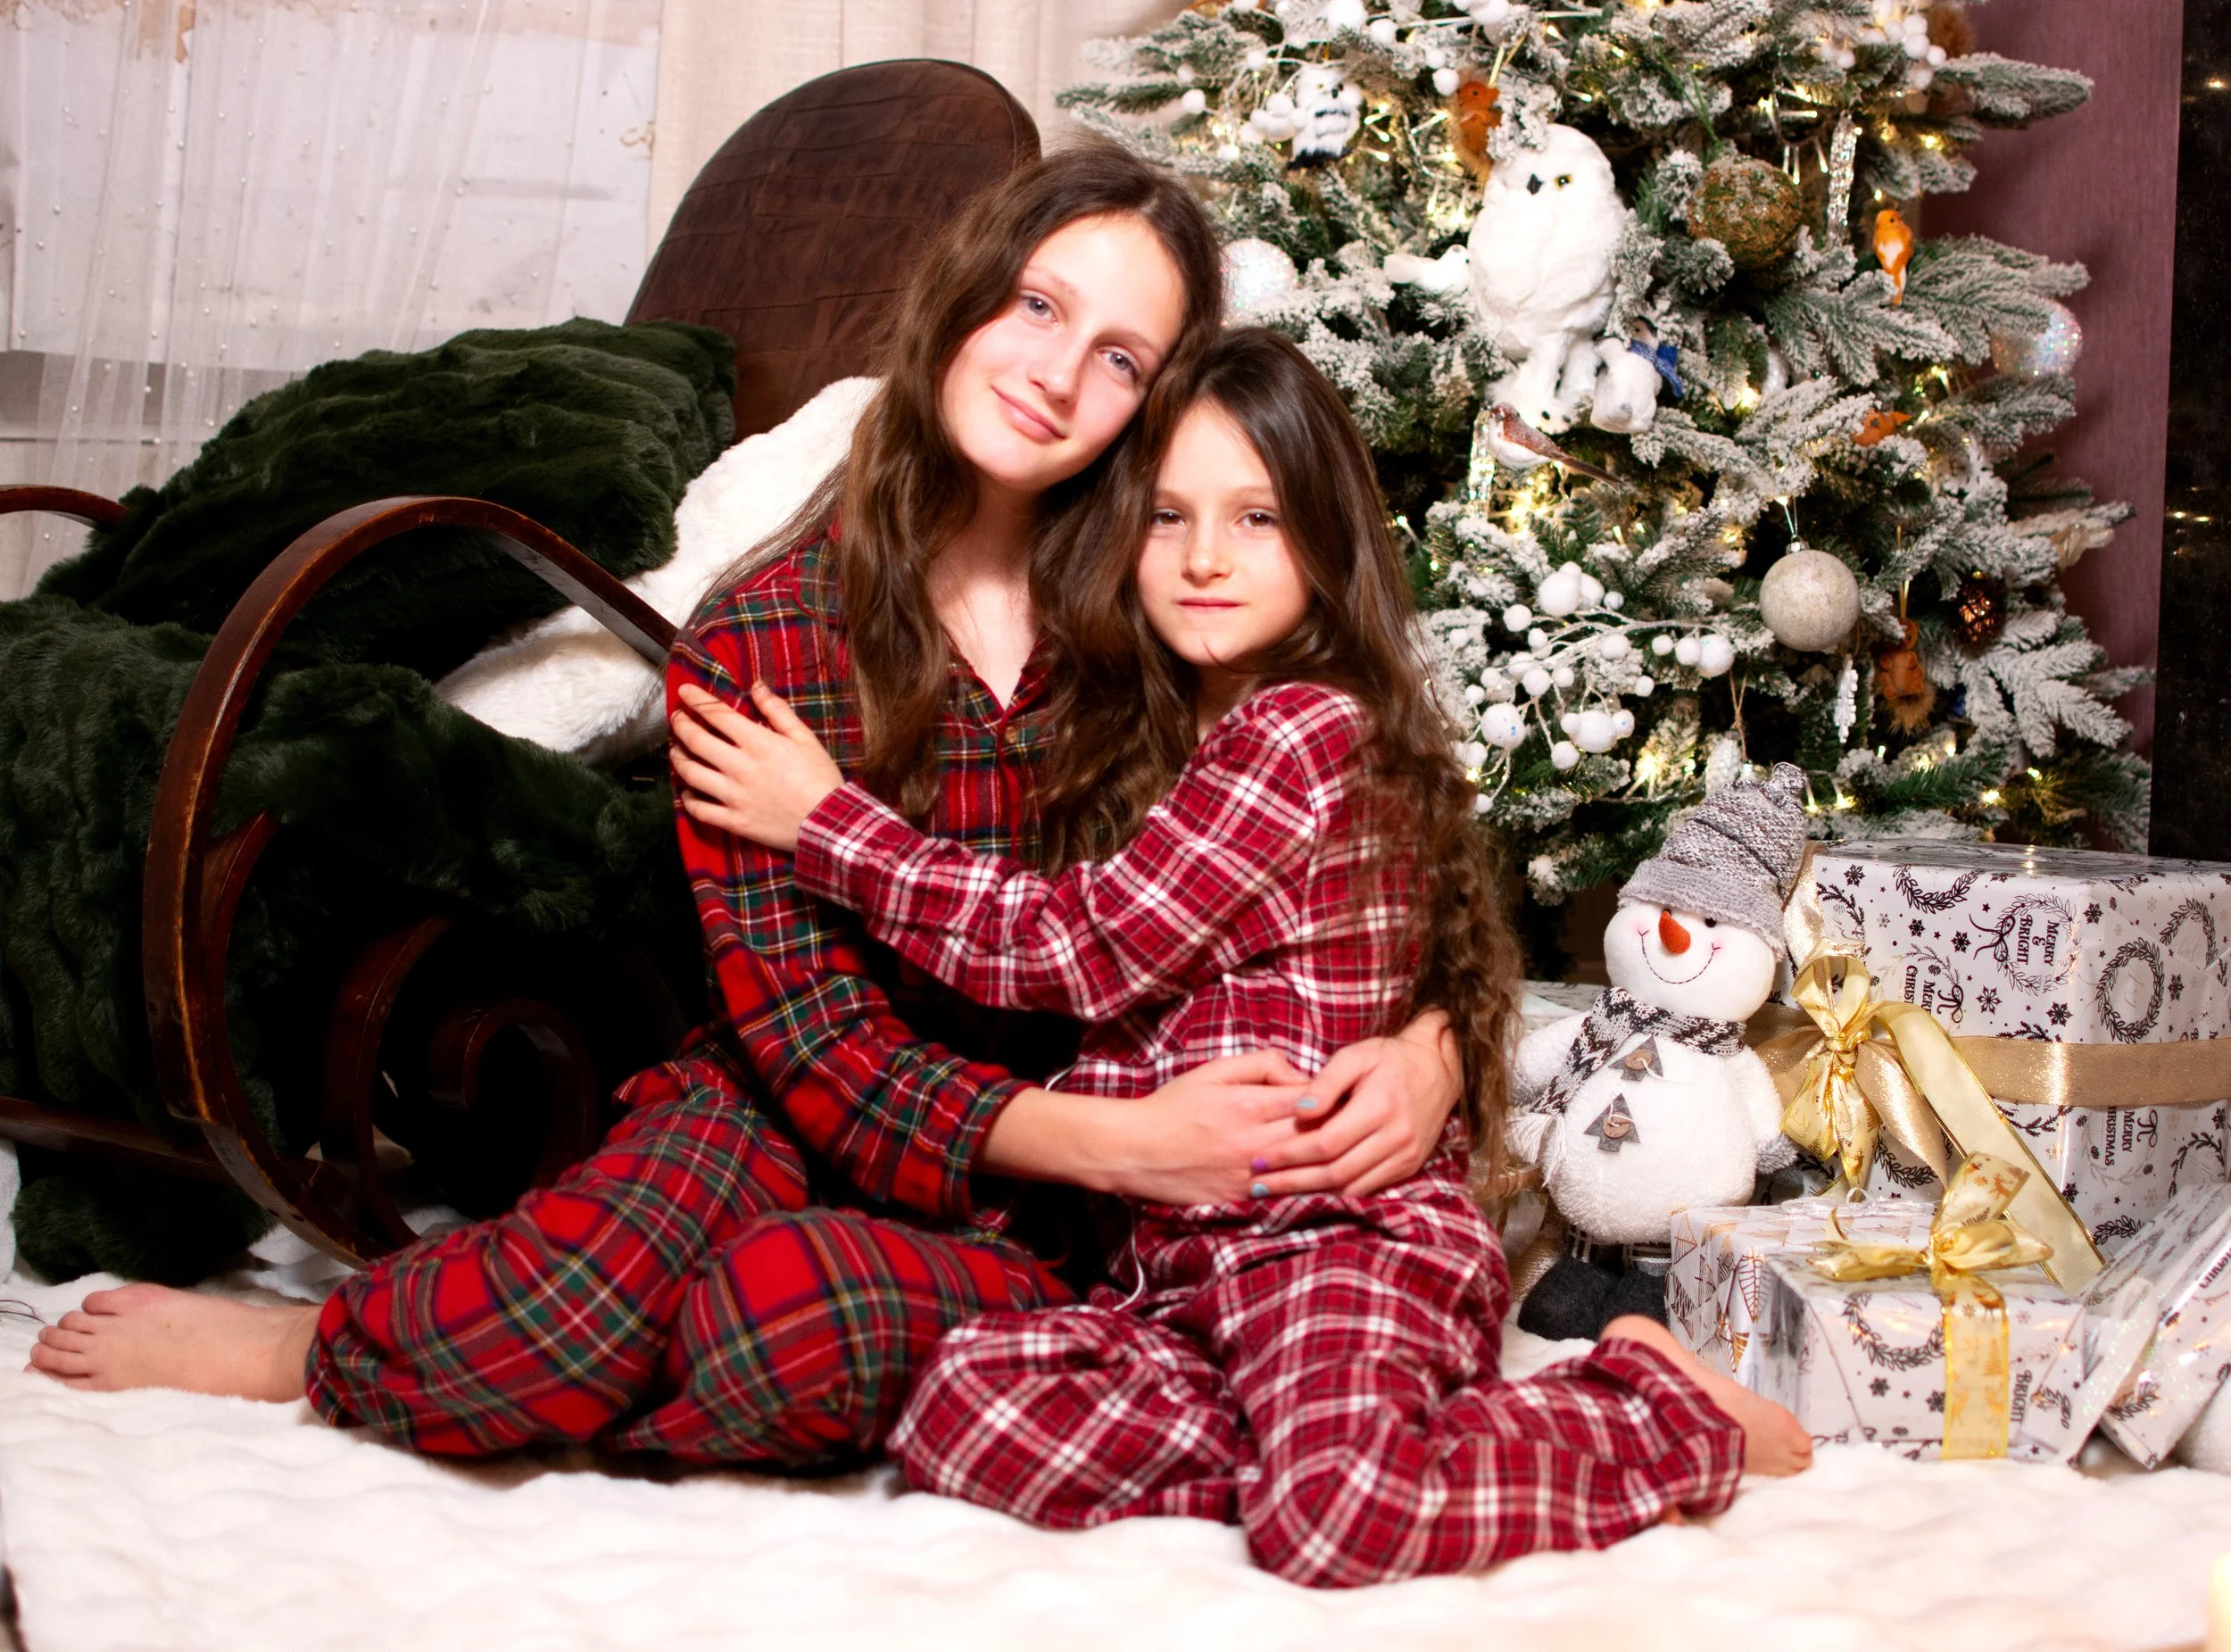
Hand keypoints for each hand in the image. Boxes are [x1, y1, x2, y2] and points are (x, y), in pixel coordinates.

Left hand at [671, 680, 842, 851]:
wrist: (829, 823)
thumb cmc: (821, 778)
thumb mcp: (805, 738)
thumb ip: (778, 711)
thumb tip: (756, 687)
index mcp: (758, 743)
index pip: (717, 715)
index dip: (697, 700)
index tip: (684, 692)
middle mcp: (739, 767)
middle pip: (696, 741)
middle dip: (681, 725)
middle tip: (676, 718)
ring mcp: (733, 796)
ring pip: (692, 774)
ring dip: (678, 759)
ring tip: (676, 751)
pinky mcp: (734, 821)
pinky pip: (701, 810)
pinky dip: (689, 800)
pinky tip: (688, 792)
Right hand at [1088, 1050, 1320, 1206]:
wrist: (1134, 1150)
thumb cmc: (1174, 1105)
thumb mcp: (1214, 1070)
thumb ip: (1261, 1064)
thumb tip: (1300, 1074)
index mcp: (1248, 1106)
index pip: (1311, 1099)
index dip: (1332, 1095)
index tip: (1340, 1092)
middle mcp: (1252, 1144)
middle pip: (1316, 1135)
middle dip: (1337, 1125)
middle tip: (1349, 1118)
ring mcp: (1248, 1176)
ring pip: (1307, 1168)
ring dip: (1326, 1157)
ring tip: (1340, 1146)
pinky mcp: (1242, 1200)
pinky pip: (1287, 1193)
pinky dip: (1305, 1182)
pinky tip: (1314, 1173)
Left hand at [1265, 1012, 1462, 1198]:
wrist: (1440, 1069)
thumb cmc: (1389, 1057)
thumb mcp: (1355, 1055)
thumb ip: (1325, 1082)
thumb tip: (1300, 1111)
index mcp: (1380, 1105)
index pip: (1327, 1142)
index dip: (1290, 1153)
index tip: (1259, 1157)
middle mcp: (1396, 1136)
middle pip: (1336, 1171)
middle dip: (1293, 1181)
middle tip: (1257, 1184)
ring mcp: (1406, 1156)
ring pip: (1352, 1186)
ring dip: (1312, 1193)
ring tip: (1276, 1191)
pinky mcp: (1410, 1167)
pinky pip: (1368, 1189)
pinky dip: (1337, 1192)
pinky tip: (1311, 1191)